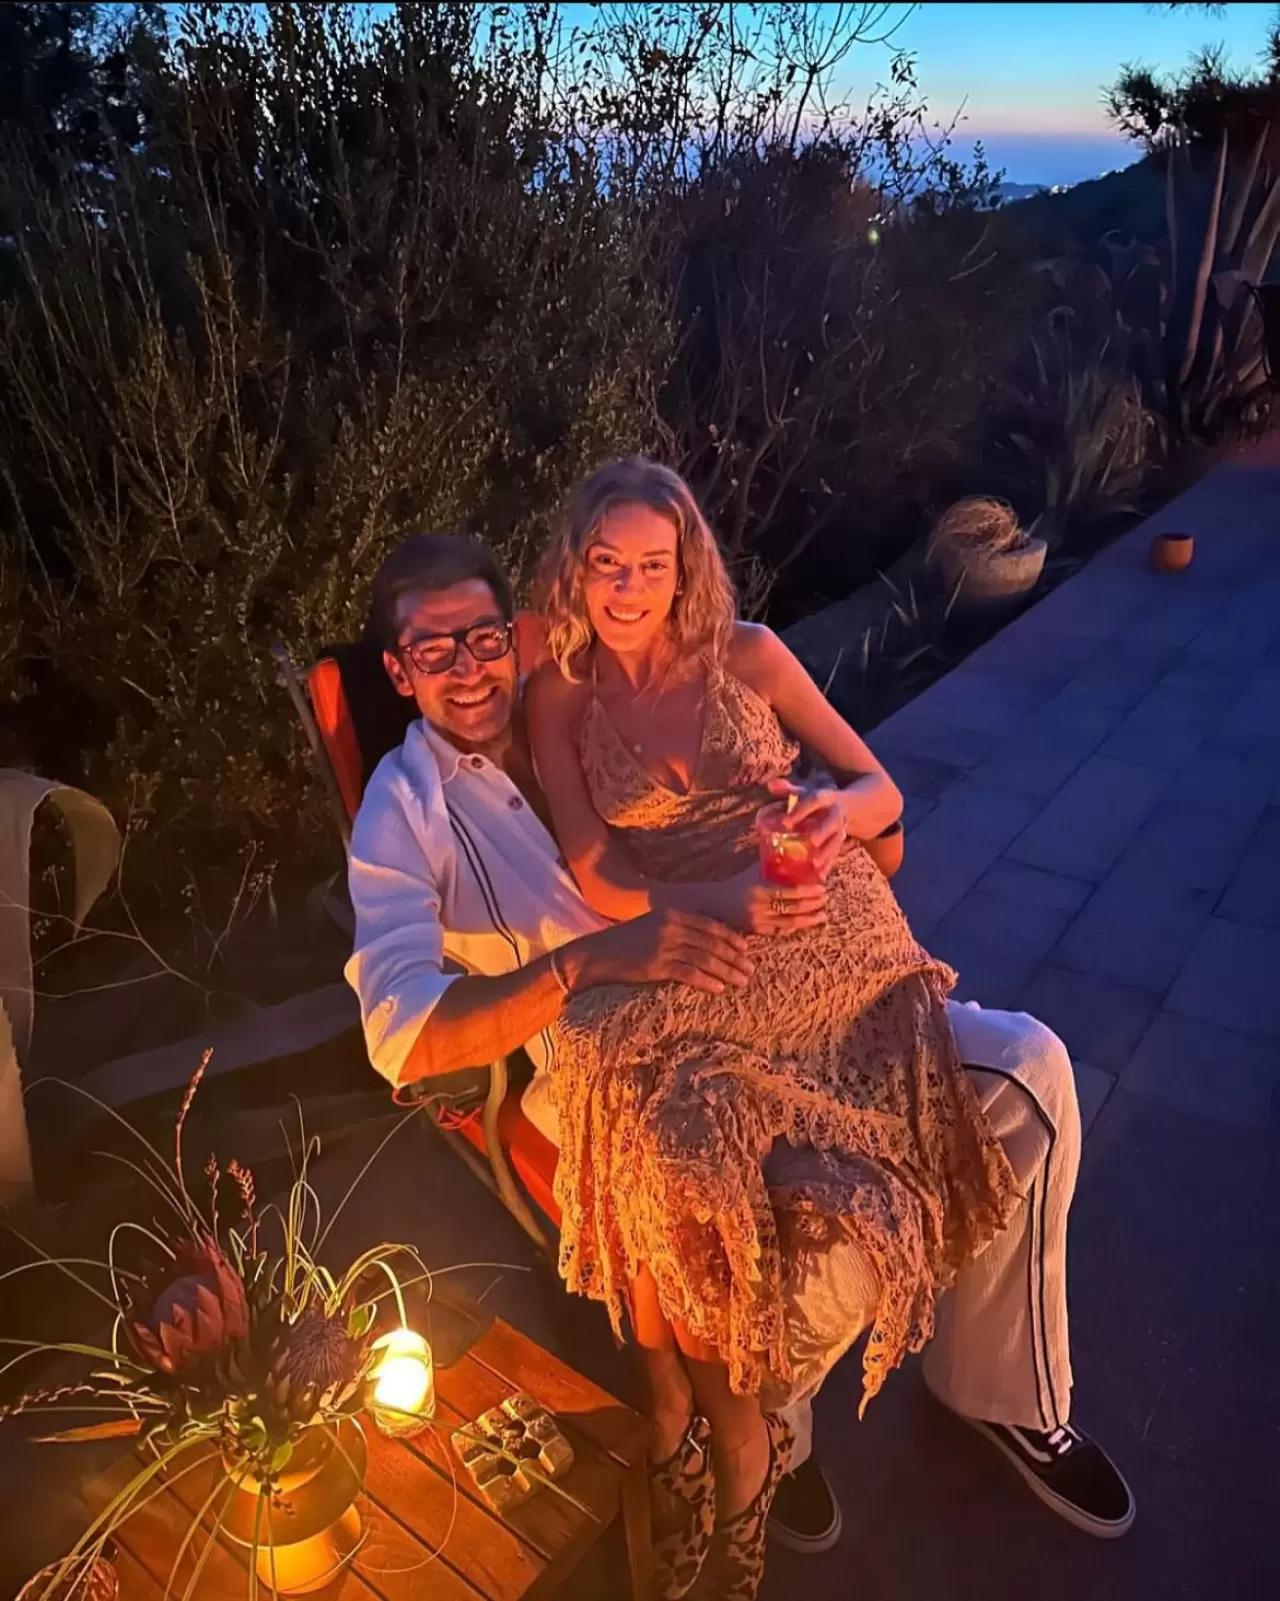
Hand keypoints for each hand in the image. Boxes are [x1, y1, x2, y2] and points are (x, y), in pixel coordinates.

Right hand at [571, 909, 754, 995]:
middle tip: (750, 969)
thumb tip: (703, 941)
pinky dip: (707, 981)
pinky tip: (719, 988)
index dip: (730, 938)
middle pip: (712, 943)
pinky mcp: (656, 966)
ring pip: (705, 959)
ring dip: (727, 971)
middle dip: (734, 957)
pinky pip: (689, 974)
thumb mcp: (651, 925)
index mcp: (671, 914)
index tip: (745, 949)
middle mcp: (670, 927)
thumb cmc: (623, 942)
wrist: (594, 954)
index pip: (709, 925)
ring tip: (741, 981)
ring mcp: (663, 946)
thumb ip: (675, 928)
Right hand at [698, 866, 827, 935]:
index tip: (822, 888)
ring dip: (808, 920)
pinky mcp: (757, 932)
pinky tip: (805, 923)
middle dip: (813, 905)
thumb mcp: (754, 871)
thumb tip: (796, 852)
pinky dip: (794, 927)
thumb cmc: (738, 883)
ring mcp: (758, 922)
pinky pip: (780, 931)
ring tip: (822, 916)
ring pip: (789, 923)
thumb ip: (772, 864)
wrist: (716, 902)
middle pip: (793, 908)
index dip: (808, 891)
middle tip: (826, 899)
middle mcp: (759, 908)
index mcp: (759, 889)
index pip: (789, 892)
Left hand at [765, 779, 849, 878]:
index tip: (786, 823)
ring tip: (816, 864)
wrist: (853, 805)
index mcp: (825, 798)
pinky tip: (821, 875)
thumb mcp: (806, 792)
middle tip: (812, 841)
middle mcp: (835, 813)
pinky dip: (829, 864)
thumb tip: (770, 784)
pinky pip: (837, 853)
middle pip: (831, 822)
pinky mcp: (841, 840)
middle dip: (823, 831)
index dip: (800, 811)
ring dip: (828, 852)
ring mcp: (841, 828)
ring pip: (837, 840)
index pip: (813, 802)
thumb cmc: (820, 801)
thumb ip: (788, 790)